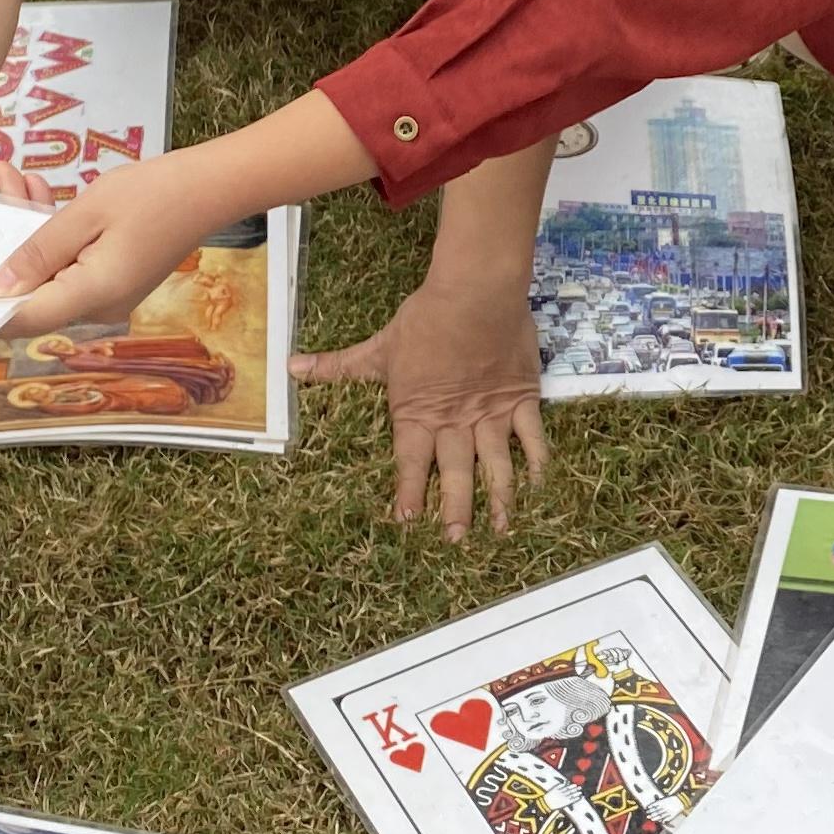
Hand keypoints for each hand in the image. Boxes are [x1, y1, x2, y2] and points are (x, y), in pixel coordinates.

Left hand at [0, 153, 235, 332]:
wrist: (209, 188)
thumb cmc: (152, 194)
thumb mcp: (86, 213)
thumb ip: (37, 252)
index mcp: (91, 295)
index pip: (22, 319)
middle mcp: (98, 308)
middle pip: (31, 291)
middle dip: (3, 245)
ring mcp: (106, 297)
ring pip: (46, 272)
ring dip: (26, 229)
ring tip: (11, 176)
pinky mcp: (111, 281)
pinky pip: (68, 264)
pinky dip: (51, 234)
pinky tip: (37, 191)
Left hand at [293, 275, 551, 539]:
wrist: (475, 293)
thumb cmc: (425, 319)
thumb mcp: (379, 347)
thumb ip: (339, 366)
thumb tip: (292, 367)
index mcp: (418, 412)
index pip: (410, 463)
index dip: (408, 493)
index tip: (405, 521)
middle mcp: (455, 421)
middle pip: (455, 474)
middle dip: (454, 510)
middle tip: (455, 540)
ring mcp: (491, 413)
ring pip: (496, 465)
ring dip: (499, 499)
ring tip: (501, 529)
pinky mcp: (521, 398)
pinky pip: (532, 438)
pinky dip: (538, 463)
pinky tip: (541, 486)